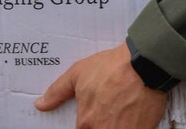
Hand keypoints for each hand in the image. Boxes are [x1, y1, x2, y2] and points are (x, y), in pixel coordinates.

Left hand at [35, 42, 168, 127]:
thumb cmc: (112, 67)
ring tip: (123, 110)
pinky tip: (135, 115)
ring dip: (118, 124)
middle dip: (104, 122)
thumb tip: (41, 104)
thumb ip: (58, 91)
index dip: (90, 122)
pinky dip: (133, 126)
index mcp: (85, 123)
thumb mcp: (79, 72)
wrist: (144, 63)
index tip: (98, 113)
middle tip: (112, 109)